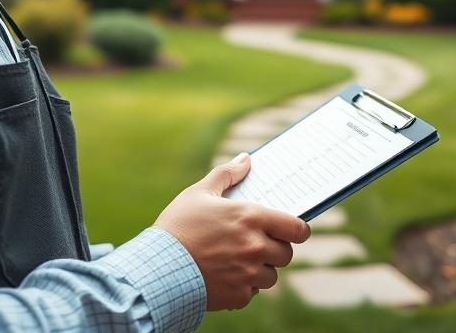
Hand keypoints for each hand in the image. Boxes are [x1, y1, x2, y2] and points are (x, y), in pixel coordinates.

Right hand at [154, 152, 310, 310]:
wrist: (158, 267)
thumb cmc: (178, 225)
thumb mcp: (199, 192)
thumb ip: (227, 174)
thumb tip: (246, 159)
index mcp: (251, 217)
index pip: (296, 228)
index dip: (297, 229)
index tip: (292, 230)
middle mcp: (255, 246)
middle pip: (286, 253)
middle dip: (275, 249)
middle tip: (255, 243)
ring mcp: (248, 274)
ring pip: (270, 275)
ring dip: (259, 269)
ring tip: (236, 260)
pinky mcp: (238, 296)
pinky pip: (252, 292)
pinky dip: (243, 287)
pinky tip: (224, 275)